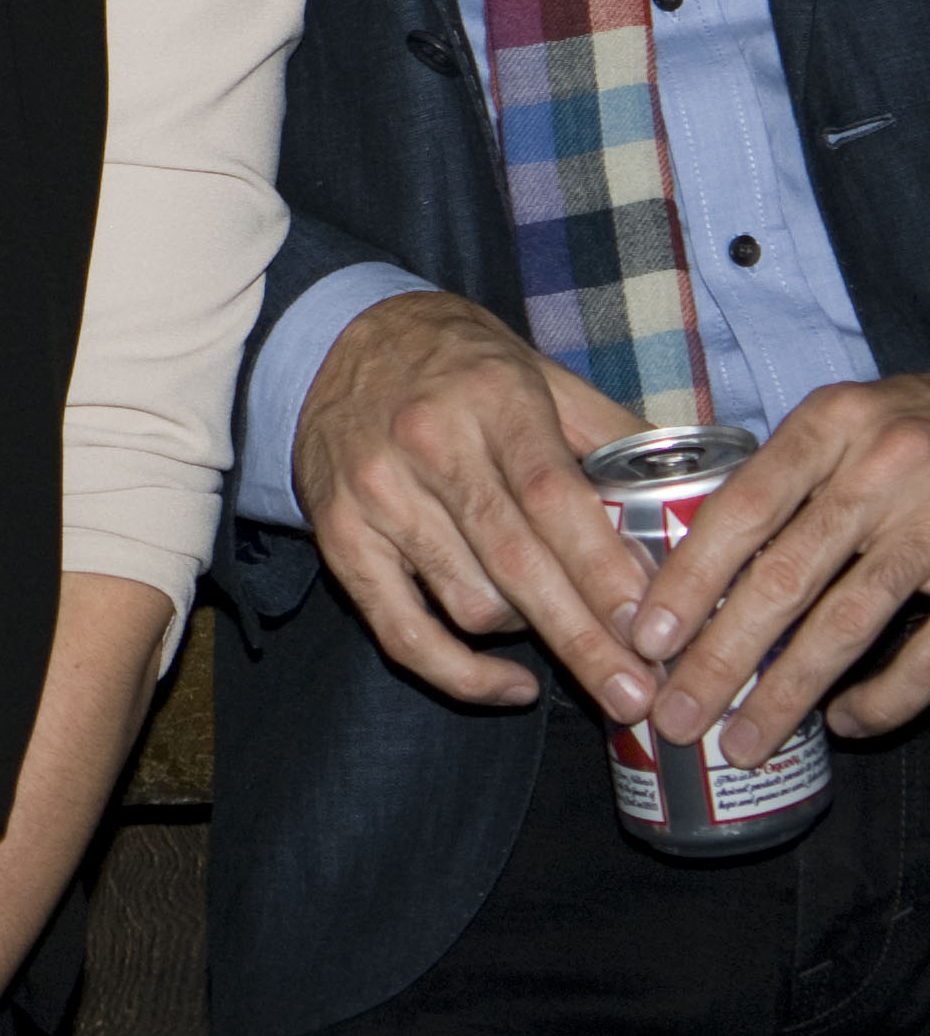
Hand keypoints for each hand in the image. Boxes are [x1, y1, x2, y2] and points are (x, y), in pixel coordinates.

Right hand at [291, 290, 655, 718]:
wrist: (335, 340)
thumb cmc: (456, 362)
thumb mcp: (538, 370)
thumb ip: (611, 431)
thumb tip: (700, 491)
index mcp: (491, 399)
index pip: (552, 497)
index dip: (603, 569)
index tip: (654, 627)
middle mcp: (426, 445)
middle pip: (515, 563)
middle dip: (584, 638)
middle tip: (639, 694)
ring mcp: (375, 495)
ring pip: (467, 601)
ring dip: (531, 634)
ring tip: (567, 630)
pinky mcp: (338, 536)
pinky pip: (400, 629)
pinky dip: (458, 674)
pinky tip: (511, 686)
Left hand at [630, 374, 929, 762]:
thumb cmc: (907, 429)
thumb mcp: (842, 424)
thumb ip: (779, 477)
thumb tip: (684, 565)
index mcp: (831, 425)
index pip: (740, 509)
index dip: (689, 579)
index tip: (647, 639)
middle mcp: (883, 469)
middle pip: (783, 578)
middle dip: (720, 657)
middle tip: (675, 716)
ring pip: (847, 623)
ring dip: (786, 693)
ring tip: (741, 743)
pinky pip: (929, 654)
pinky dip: (885, 697)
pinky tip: (844, 721)